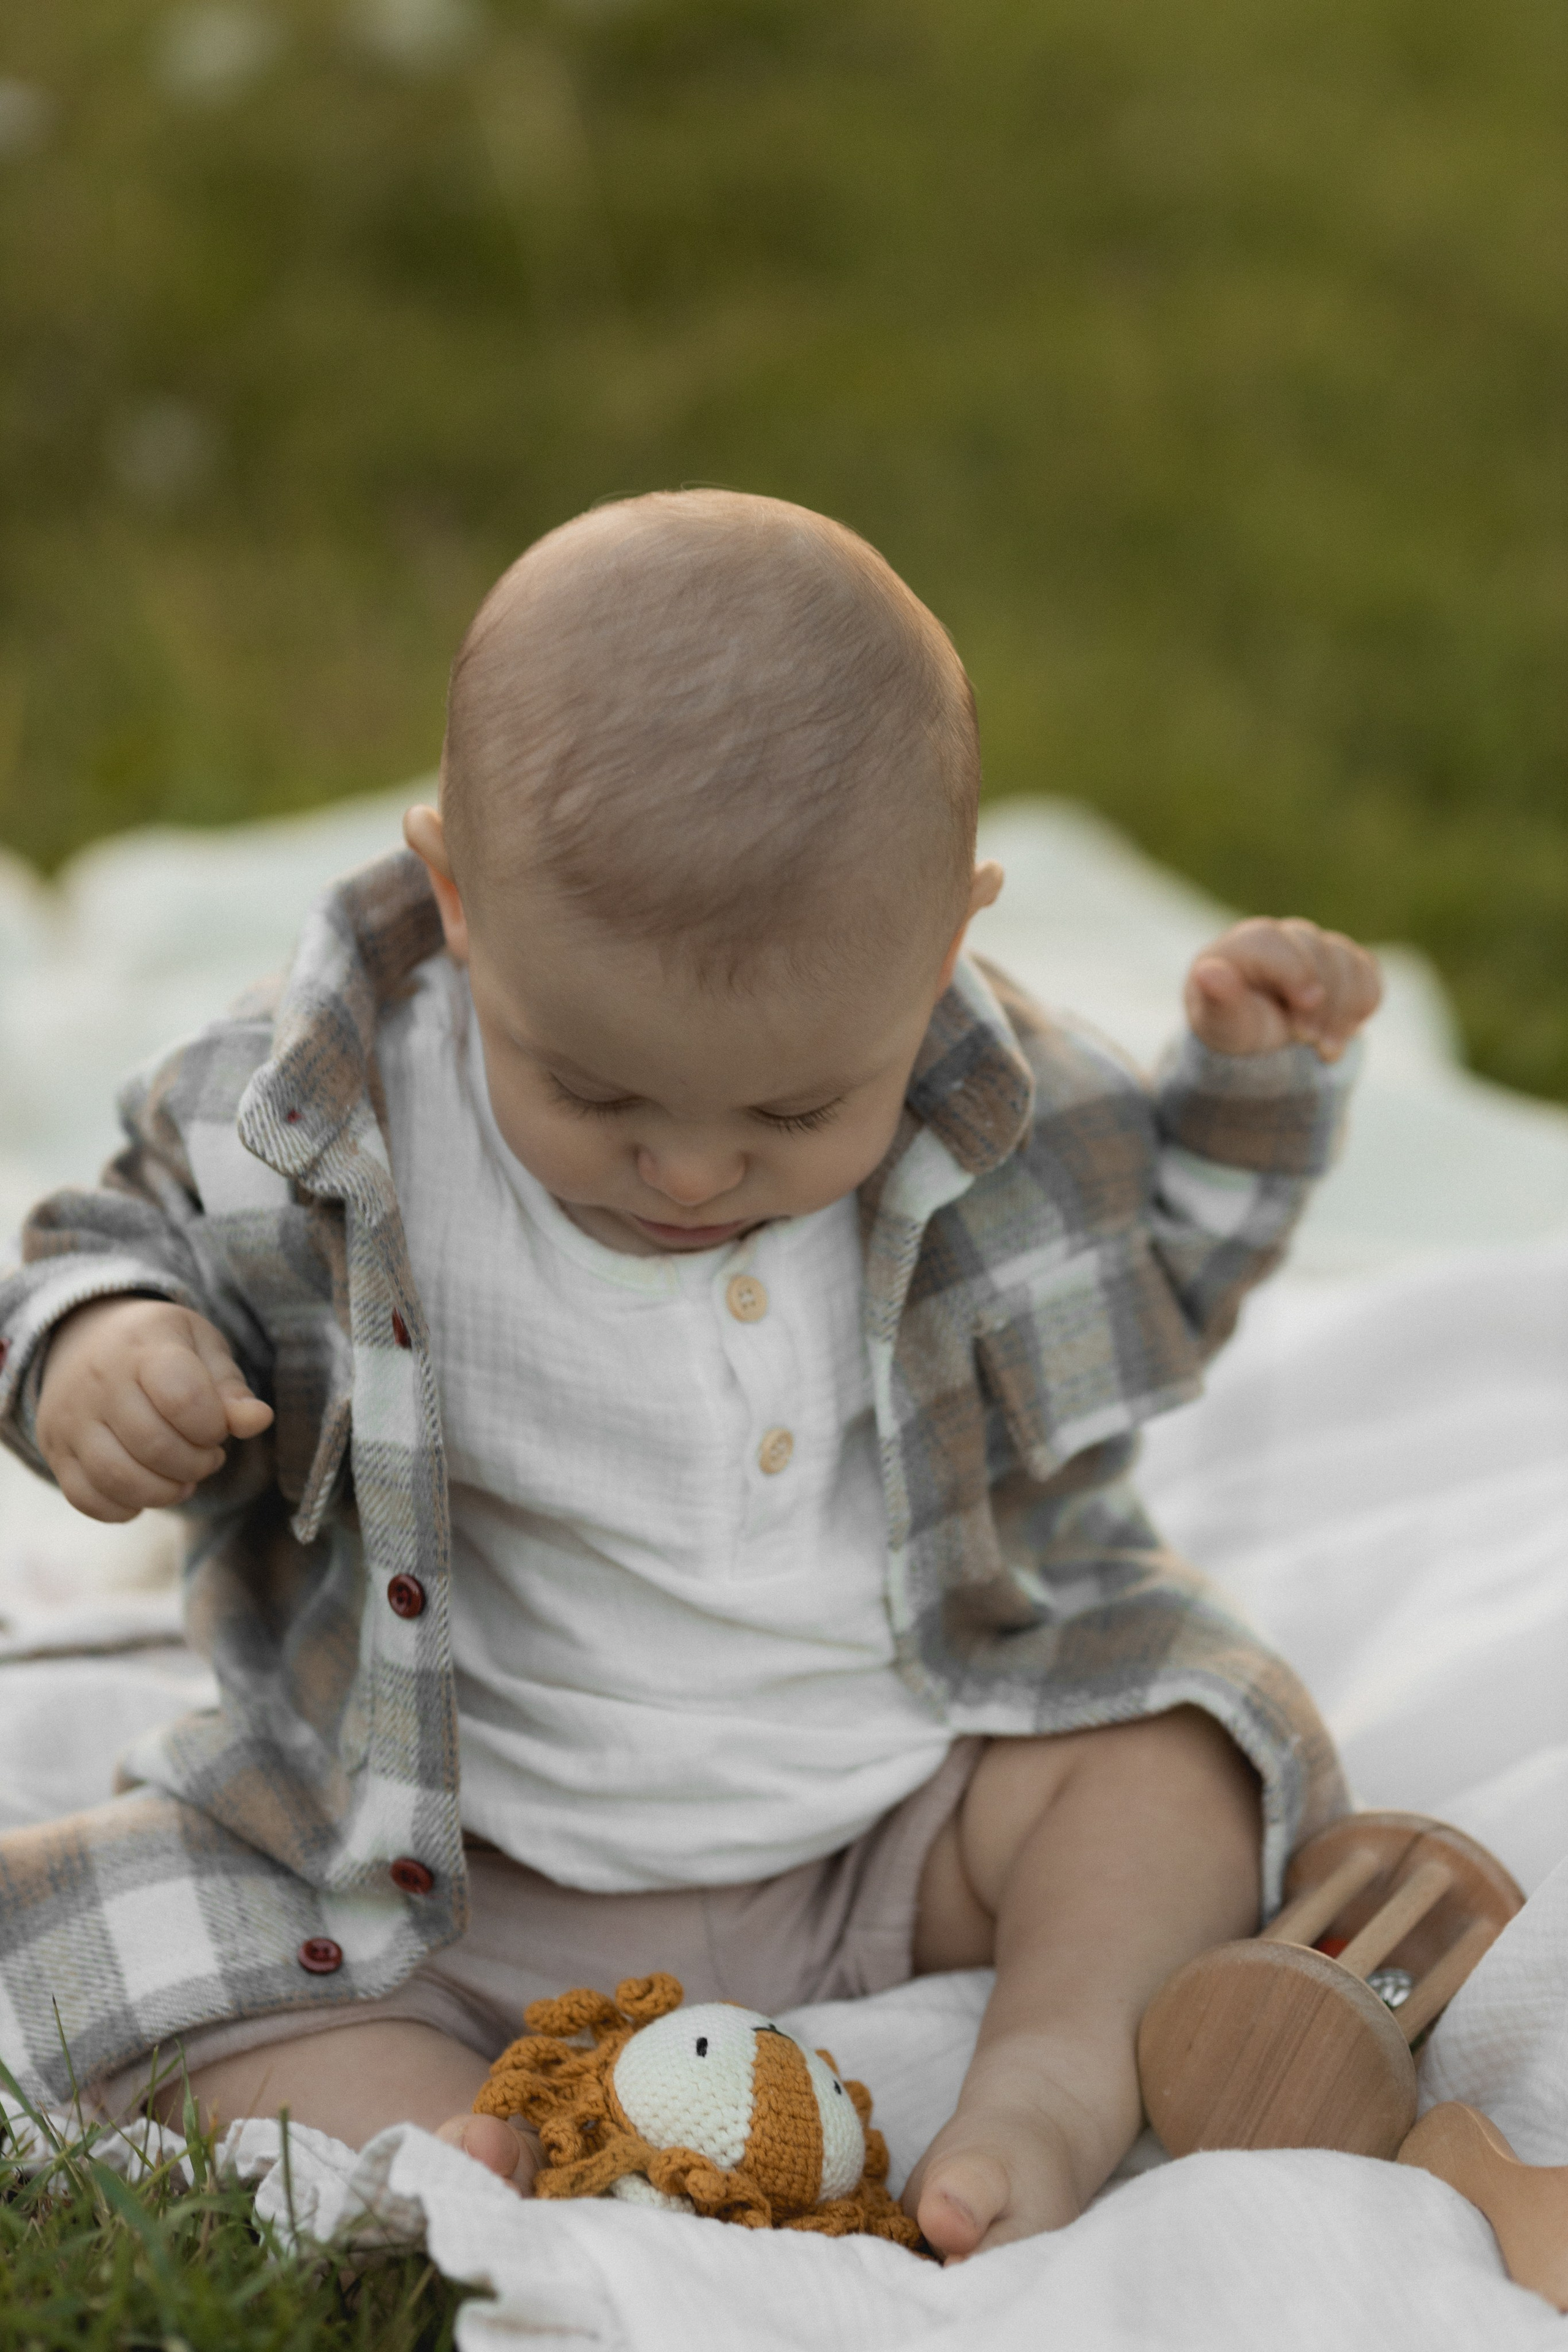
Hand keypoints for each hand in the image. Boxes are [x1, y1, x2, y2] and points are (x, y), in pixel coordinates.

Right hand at [35, 1297, 273, 1523]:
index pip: (184, 1399)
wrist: (82, 1338)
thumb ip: (231, 1387)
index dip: (213, 1426)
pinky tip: (145, 1489)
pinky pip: (86, 1498)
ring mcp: (70, 1419)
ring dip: (165, 1492)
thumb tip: (258, 1421)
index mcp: (144, 1347)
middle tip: (207, 1457)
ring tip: (182, 1479)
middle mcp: (98, 1382)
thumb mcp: (201, 1347)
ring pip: (119, 1479)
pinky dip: (124, 1507)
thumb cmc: (158, 1346)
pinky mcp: (55, 1450)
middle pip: (155, 1446)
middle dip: (196, 1464)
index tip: (216, 1427)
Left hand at [1184, 918, 1381, 1060]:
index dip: (1295, 970)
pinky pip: (1367, 975)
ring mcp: (1317, 949)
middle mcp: (1284, 939)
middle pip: (1318, 949)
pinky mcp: (1344, 966)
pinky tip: (1340, 1032)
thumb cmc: (1233, 1029)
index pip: (1274, 940)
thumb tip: (1207, 972)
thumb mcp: (1220, 1024)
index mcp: (1245, 944)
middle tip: (1308, 1041)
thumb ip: (1218, 999)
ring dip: (1344, 1011)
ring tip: (1325, 1050)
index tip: (1307, 1004)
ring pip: (1347, 962)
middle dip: (1321, 1001)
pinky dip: (1361, 1006)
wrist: (1259, 1048)